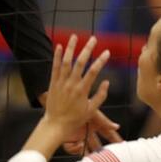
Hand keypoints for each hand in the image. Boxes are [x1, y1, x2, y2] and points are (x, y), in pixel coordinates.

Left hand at [40, 35, 114, 150]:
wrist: (56, 124)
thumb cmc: (75, 119)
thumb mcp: (91, 111)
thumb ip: (100, 96)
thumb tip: (107, 82)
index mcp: (82, 90)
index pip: (93, 71)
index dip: (101, 60)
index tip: (107, 52)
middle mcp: (72, 84)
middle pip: (80, 63)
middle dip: (87, 49)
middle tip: (93, 39)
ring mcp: (61, 82)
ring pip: (66, 62)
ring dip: (71, 48)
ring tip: (75, 36)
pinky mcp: (53, 83)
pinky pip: (55, 67)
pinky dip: (57, 56)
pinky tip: (59, 46)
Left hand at [62, 109, 124, 154]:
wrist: (64, 104)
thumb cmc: (80, 106)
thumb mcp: (94, 113)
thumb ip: (105, 121)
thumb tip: (117, 127)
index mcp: (95, 124)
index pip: (107, 133)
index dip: (114, 139)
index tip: (121, 146)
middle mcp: (87, 131)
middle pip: (96, 145)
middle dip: (100, 152)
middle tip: (105, 158)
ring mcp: (78, 135)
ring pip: (84, 149)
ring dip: (87, 154)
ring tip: (91, 157)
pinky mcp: (68, 138)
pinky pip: (73, 148)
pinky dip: (76, 149)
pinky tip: (80, 144)